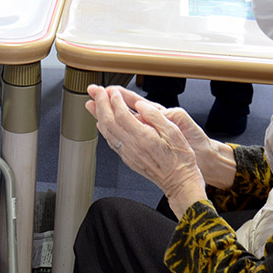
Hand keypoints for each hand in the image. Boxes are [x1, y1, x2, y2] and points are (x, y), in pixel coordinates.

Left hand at [99, 86, 235, 187]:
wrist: (179, 182)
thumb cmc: (180, 158)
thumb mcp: (175, 132)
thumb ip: (155, 116)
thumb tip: (141, 105)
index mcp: (144, 137)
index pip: (122, 114)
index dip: (114, 100)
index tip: (112, 90)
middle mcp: (132, 146)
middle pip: (109, 122)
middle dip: (101, 104)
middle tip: (97, 91)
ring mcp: (128, 153)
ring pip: (106, 132)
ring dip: (98, 115)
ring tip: (92, 103)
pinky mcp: (128, 158)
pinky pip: (110, 141)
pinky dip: (103, 129)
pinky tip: (101, 123)